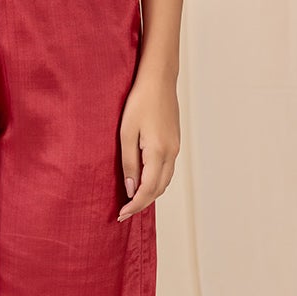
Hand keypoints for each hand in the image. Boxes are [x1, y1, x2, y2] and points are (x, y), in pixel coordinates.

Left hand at [117, 74, 178, 220]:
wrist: (159, 80)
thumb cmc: (140, 101)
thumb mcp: (126, 133)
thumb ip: (129, 162)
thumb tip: (130, 188)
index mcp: (158, 153)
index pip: (147, 189)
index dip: (134, 205)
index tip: (121, 214)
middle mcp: (171, 154)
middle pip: (158, 190)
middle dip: (142, 204)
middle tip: (124, 212)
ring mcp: (175, 149)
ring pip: (164, 182)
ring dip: (150, 194)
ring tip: (132, 200)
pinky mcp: (175, 143)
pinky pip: (167, 171)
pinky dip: (156, 182)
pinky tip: (143, 181)